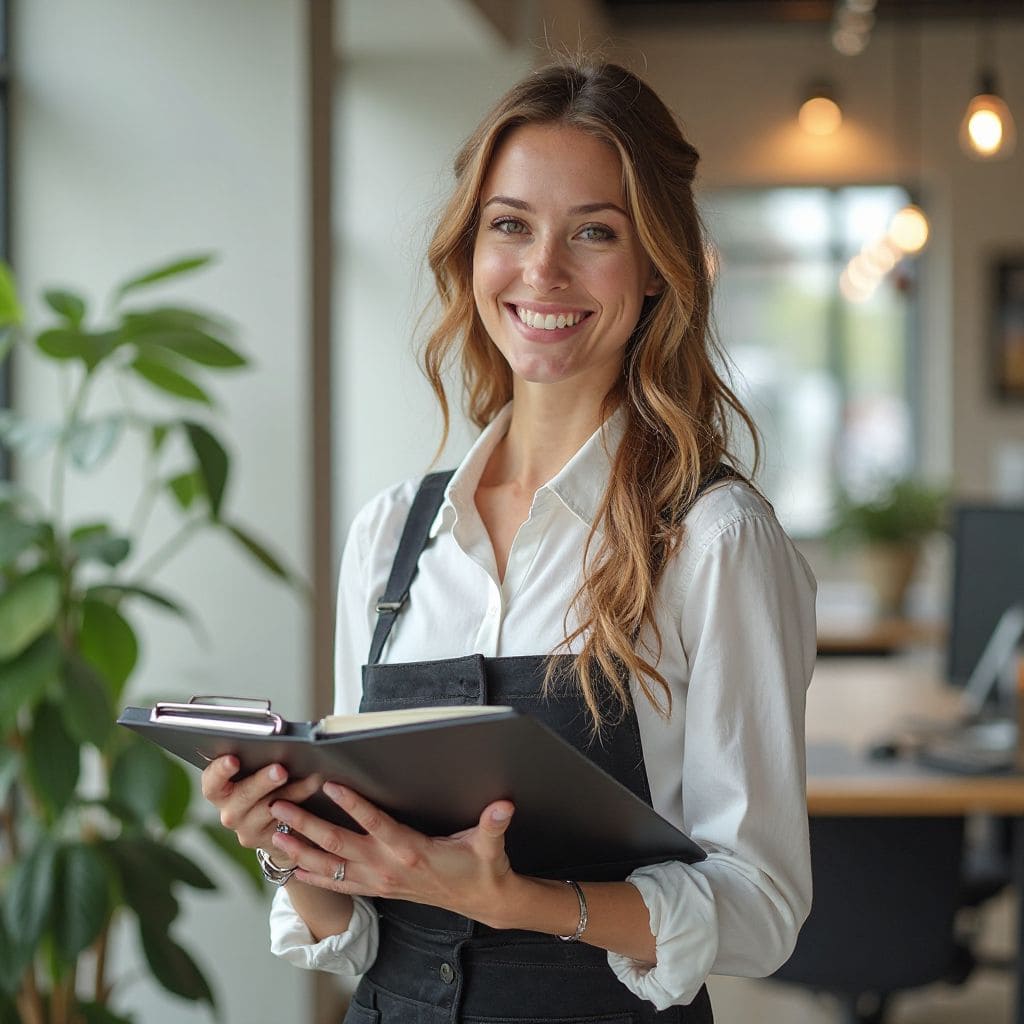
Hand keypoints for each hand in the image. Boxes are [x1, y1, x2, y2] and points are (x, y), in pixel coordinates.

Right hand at [200, 756, 321, 865]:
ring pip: (269, 810)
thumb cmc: (263, 784)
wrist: (273, 823)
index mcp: (220, 790)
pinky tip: (316, 789)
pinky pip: (287, 821)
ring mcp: (248, 828)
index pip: (211, 781)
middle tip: (280, 769)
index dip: (220, 770)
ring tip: (311, 779)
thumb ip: (257, 757)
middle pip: (242, 796)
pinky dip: (304, 804)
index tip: (234, 758)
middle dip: (262, 781)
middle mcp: (229, 811)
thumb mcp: (253, 771)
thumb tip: (277, 736)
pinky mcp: (268, 839)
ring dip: (292, 793)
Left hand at [269, 783, 516, 924]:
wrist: (481, 901)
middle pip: (339, 843)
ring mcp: (379, 880)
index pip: (375, 822)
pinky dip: (312, 877)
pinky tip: (291, 868)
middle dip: (306, 825)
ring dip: (300, 851)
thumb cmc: (481, 868)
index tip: (331, 783)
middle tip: (280, 807)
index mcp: (411, 849)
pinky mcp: (377, 889)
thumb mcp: (490, 845)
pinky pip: (337, 884)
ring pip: (330, 866)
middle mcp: (388, 866)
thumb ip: (493, 824)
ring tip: (273, 834)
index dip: (353, 803)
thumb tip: (503, 806)